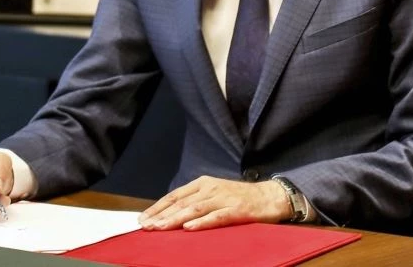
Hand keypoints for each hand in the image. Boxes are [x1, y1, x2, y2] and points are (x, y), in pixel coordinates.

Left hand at [138, 175, 290, 230]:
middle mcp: (210, 188)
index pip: (175, 195)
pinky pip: (216, 217)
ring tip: (160, 228)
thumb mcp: (215, 194)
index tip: (143, 218)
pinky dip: (201, 222)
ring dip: (175, 219)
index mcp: (203, 183)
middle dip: (162, 215)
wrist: (269, 197)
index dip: (158, 207)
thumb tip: (171, 216)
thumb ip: (196, 202)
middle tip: (145, 226)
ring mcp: (223, 198)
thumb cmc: (240, 198)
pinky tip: (189, 228)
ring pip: (195, 209)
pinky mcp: (236, 210)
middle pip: (181, 202)